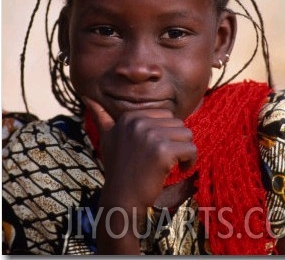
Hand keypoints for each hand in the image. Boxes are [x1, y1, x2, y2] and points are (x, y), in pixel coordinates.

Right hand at [82, 96, 196, 252]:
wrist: (122, 198)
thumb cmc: (118, 168)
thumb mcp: (107, 137)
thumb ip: (100, 116)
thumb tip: (85, 96)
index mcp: (129, 117)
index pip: (166, 115)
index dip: (165, 134)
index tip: (155, 150)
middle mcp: (139, 122)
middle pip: (178, 124)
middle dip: (176, 142)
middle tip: (163, 159)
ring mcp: (151, 135)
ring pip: (187, 135)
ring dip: (183, 152)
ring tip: (170, 164)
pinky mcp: (163, 151)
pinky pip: (191, 149)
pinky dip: (189, 162)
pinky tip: (178, 170)